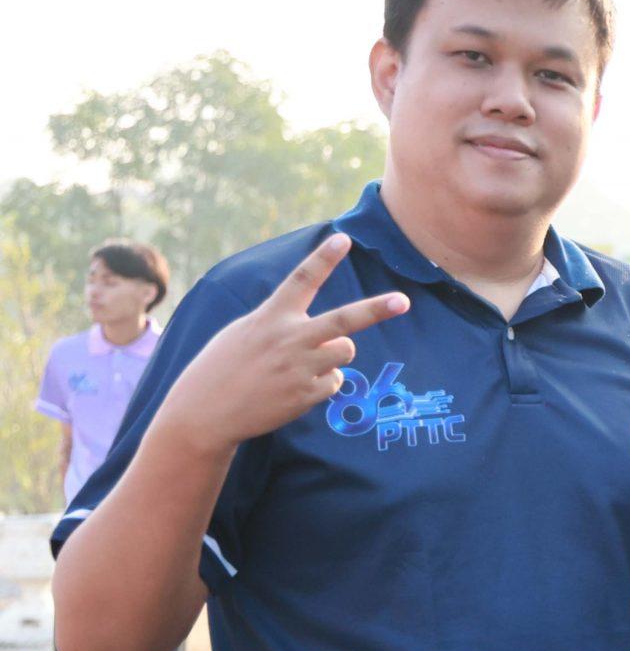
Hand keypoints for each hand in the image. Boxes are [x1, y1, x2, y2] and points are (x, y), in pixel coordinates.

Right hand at [159, 233, 409, 454]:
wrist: (205, 412)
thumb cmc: (223, 367)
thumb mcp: (245, 331)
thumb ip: (283, 324)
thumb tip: (328, 334)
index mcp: (270, 316)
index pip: (301, 280)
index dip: (324, 258)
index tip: (344, 238)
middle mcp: (288, 338)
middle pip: (344, 320)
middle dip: (377, 310)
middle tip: (403, 301)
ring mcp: (299, 367)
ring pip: (345, 350)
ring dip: (336, 354)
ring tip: (304, 364)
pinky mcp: (306, 394)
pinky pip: (336, 381)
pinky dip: (323, 383)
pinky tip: (294, 389)